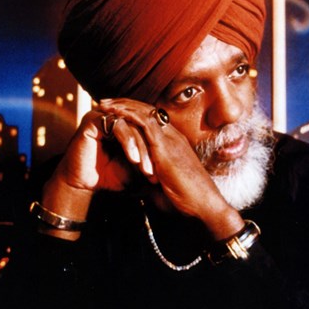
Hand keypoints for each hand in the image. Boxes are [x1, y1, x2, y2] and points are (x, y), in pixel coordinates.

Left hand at [97, 98, 243, 239]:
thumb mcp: (166, 184)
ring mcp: (171, 139)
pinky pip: (145, 123)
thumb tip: (140, 184)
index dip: (134, 113)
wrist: (204, 206)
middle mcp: (173, 136)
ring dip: (122, 106)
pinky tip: (114, 112)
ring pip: (145, 112)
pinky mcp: (165, 147)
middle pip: (148, 111)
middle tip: (106, 101)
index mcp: (174, 143)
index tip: (116, 111)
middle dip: (125, 104)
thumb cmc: (187, 200)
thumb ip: (154, 177)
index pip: (153, 120)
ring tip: (104, 104)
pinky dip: (128, 115)